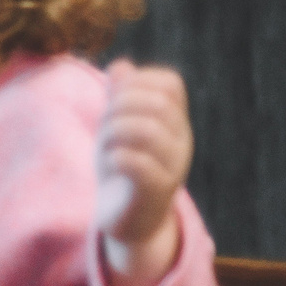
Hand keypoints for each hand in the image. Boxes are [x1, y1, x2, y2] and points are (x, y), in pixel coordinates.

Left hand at [96, 59, 192, 285]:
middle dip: (120, 105)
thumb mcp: (117, 126)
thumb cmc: (122, 167)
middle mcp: (180, 142)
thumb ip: (119, 96)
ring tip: (104, 144)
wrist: (129, 220)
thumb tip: (121, 65)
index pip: (170, 83)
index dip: (138, 81)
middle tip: (105, 124)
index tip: (116, 99)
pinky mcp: (155, 192)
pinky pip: (138, 164)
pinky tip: (109, 161)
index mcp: (174, 122)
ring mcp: (172, 167)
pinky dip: (115, 156)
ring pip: (147, 131)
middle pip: (156, 103)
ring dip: (114, 131)